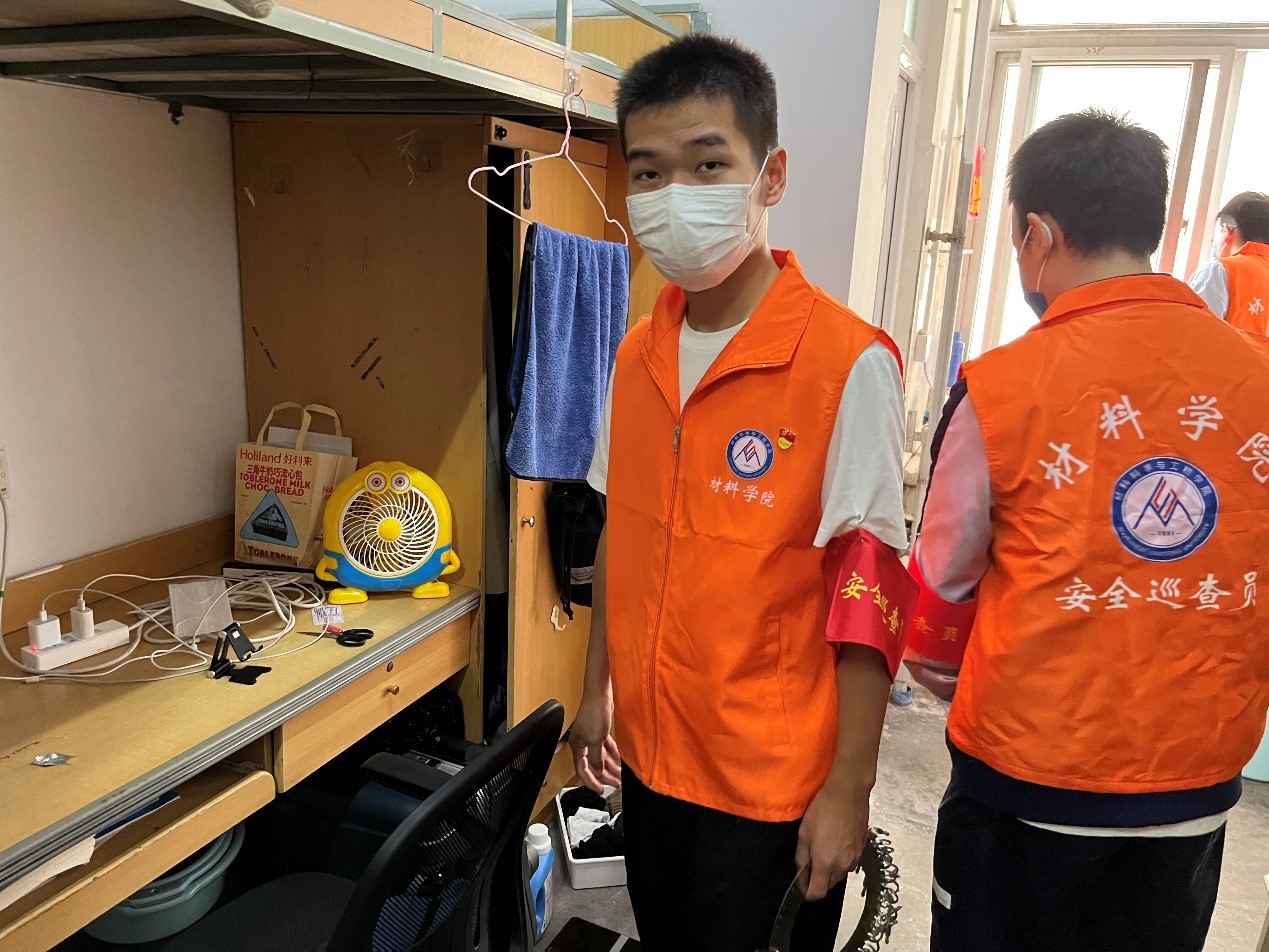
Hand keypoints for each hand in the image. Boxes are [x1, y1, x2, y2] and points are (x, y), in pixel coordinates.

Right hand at [569, 688, 621, 792]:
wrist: (600, 693)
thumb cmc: (593, 711)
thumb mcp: (595, 740)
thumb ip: (596, 758)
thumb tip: (597, 770)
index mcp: (577, 746)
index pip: (582, 770)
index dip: (591, 782)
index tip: (600, 791)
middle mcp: (583, 743)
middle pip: (593, 765)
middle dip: (605, 776)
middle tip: (616, 785)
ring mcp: (592, 736)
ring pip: (601, 756)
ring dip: (611, 766)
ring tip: (621, 776)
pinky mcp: (600, 729)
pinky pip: (607, 747)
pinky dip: (614, 754)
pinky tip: (622, 760)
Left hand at [796, 771, 870, 901]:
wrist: (848, 793)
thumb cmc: (822, 810)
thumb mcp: (804, 834)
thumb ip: (802, 859)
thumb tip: (801, 876)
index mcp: (826, 864)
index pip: (817, 893)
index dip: (807, 892)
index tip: (801, 883)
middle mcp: (843, 866)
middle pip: (829, 885)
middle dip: (819, 879)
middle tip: (810, 860)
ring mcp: (856, 858)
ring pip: (840, 874)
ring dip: (831, 869)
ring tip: (824, 848)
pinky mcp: (863, 849)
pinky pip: (850, 862)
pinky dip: (841, 859)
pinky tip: (836, 842)